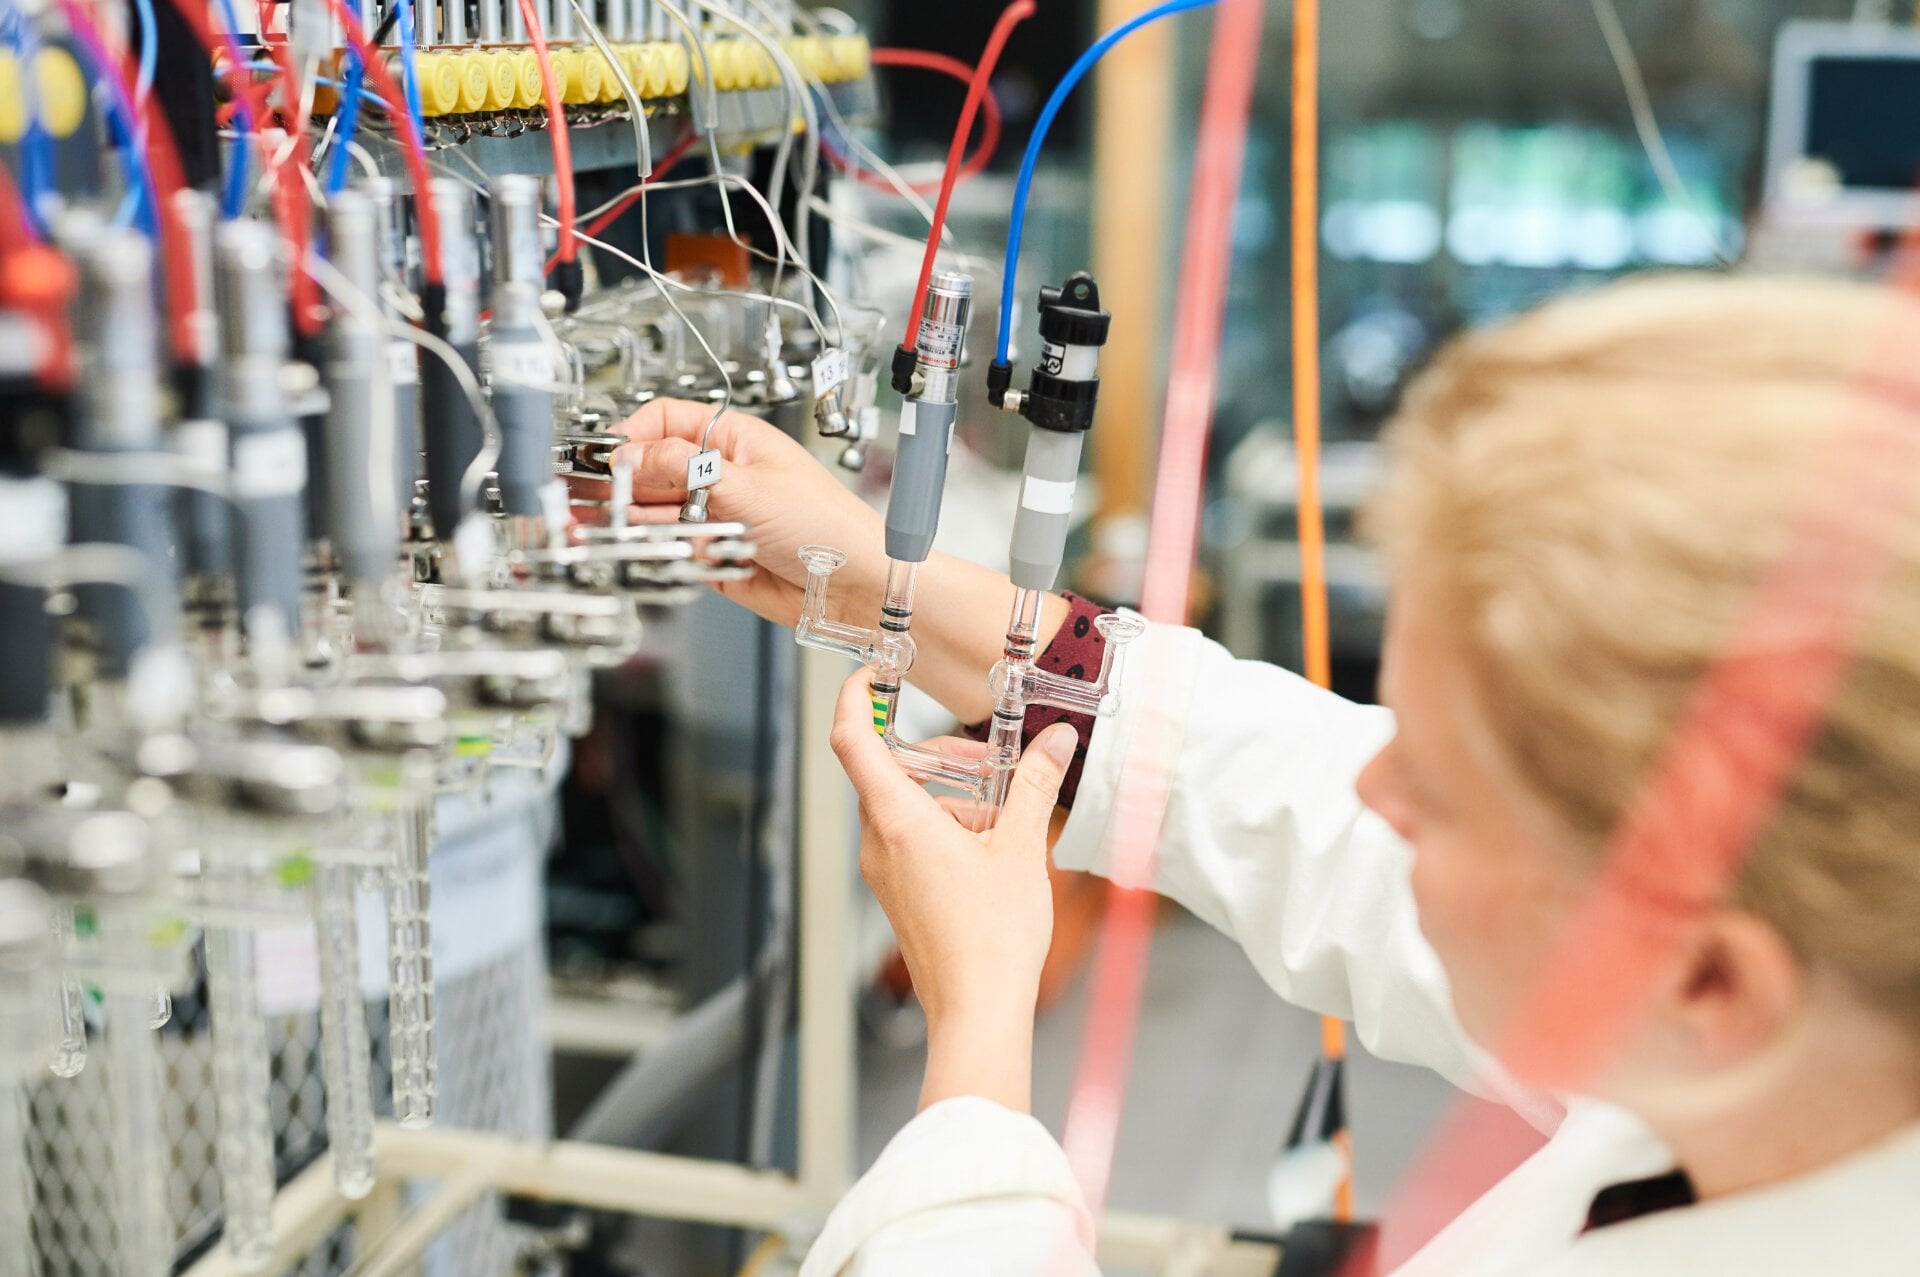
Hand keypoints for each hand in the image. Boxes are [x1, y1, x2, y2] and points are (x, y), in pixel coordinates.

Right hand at [598, 398, 885, 625]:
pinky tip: (646, 549)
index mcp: (734, 442)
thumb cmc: (826, 524)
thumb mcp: (748, 486)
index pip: (667, 423)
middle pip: (654, 470)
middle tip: (595, 498)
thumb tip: (632, 455)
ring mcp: (717, 516)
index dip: (634, 437)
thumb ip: (684, 469)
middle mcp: (722, 476)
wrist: (853, 585)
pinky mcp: (716, 556)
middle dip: (624, 483)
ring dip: (635, 520)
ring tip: (608, 526)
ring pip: (659, 512)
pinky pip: (675, 550)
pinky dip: (661, 551)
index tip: (609, 458)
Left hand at [830, 670, 1079, 1112]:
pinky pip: (913, 839)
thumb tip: (1055, 742)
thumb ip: (1035, 786)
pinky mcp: (900, 894)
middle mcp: (879, 843)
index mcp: (898, 820)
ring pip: (906, 806)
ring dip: (954, 795)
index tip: (872, 671)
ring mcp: (885, 872)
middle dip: (943, 755)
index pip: (853, 739)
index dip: (854, 697)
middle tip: (994, 761)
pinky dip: (949, 827)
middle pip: (891, 771)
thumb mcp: (1022, 849)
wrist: (978, 1011)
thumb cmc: (993, 938)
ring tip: (1008, 813)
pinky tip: (997, 847)